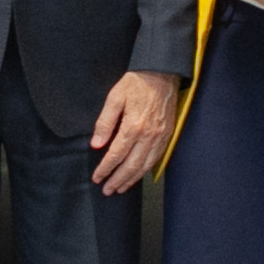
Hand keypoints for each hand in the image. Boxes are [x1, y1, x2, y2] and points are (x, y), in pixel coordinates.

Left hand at [89, 69, 180, 194]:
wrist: (162, 73)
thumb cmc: (136, 83)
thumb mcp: (114, 97)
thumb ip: (105, 122)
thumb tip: (96, 144)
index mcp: (134, 126)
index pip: (116, 154)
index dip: (106, 168)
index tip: (97, 177)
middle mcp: (149, 135)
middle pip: (131, 165)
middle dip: (118, 180)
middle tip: (107, 190)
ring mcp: (160, 136)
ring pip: (145, 165)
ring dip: (132, 179)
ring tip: (120, 188)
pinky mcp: (167, 135)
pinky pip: (156, 158)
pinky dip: (146, 170)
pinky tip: (138, 174)